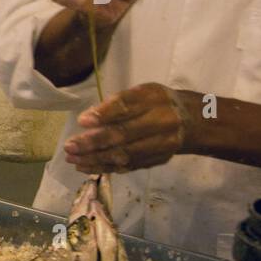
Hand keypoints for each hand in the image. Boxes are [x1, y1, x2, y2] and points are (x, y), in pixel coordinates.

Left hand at [63, 82, 196, 172]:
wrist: (191, 121)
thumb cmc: (156, 103)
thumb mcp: (141, 93)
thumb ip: (115, 104)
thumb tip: (87, 120)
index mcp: (154, 98)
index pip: (127, 106)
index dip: (104, 114)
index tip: (82, 121)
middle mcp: (162, 121)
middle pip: (124, 134)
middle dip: (93, 142)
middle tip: (69, 146)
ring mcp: (162, 143)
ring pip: (124, 154)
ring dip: (95, 159)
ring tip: (72, 159)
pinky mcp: (158, 159)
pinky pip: (128, 166)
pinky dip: (104, 167)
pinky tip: (85, 166)